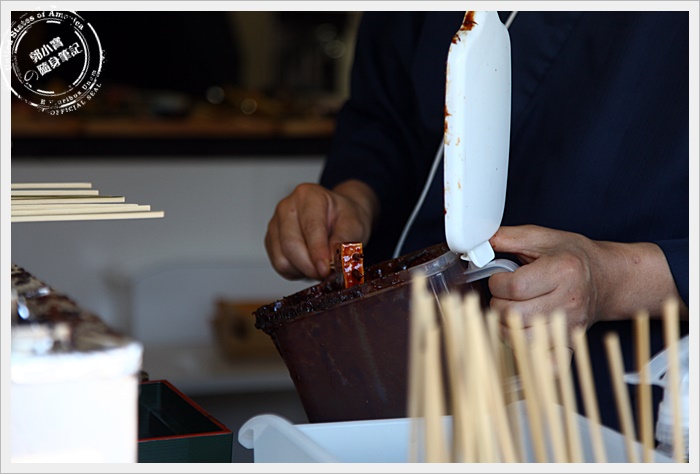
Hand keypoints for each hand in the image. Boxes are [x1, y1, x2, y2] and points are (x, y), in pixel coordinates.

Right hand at [264, 180, 378, 280]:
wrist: (337, 217)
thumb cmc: (344, 217)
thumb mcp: (354, 224)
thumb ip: (344, 240)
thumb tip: (332, 259)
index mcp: (308, 195)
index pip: (310, 227)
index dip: (317, 252)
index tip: (325, 269)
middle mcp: (287, 207)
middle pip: (291, 244)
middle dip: (310, 266)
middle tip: (327, 275)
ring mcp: (275, 224)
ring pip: (283, 259)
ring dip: (303, 270)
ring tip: (321, 267)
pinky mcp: (271, 241)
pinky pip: (280, 265)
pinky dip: (296, 272)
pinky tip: (309, 265)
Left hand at [487, 225, 683, 345]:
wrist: (607, 278)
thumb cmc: (573, 257)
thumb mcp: (542, 237)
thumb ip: (507, 237)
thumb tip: (476, 241)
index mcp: (562, 271)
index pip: (514, 287)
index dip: (496, 284)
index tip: (498, 280)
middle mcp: (569, 301)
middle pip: (514, 314)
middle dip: (497, 305)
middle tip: (503, 297)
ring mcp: (571, 326)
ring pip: (522, 340)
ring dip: (505, 328)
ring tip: (510, 313)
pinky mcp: (571, 344)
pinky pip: (546, 363)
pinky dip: (528, 354)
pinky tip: (522, 335)